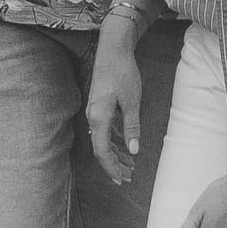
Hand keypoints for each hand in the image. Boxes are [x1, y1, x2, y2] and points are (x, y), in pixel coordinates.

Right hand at [86, 20, 147, 186]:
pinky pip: (105, 129)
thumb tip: (133, 151)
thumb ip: (131, 127)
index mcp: (99, 118)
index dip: (111, 168)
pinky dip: (115, 140)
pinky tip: (125, 146)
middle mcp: (93, 117)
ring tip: (130, 166)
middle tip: (128, 178)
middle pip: (101, 148)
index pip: (101, 151)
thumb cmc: (123, 73)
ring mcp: (95, 111)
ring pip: (103, 139)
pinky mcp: (99, 105)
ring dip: (116, 153)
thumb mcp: (132, 102)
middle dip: (114, 165)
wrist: (112, 49)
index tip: (122, 179)